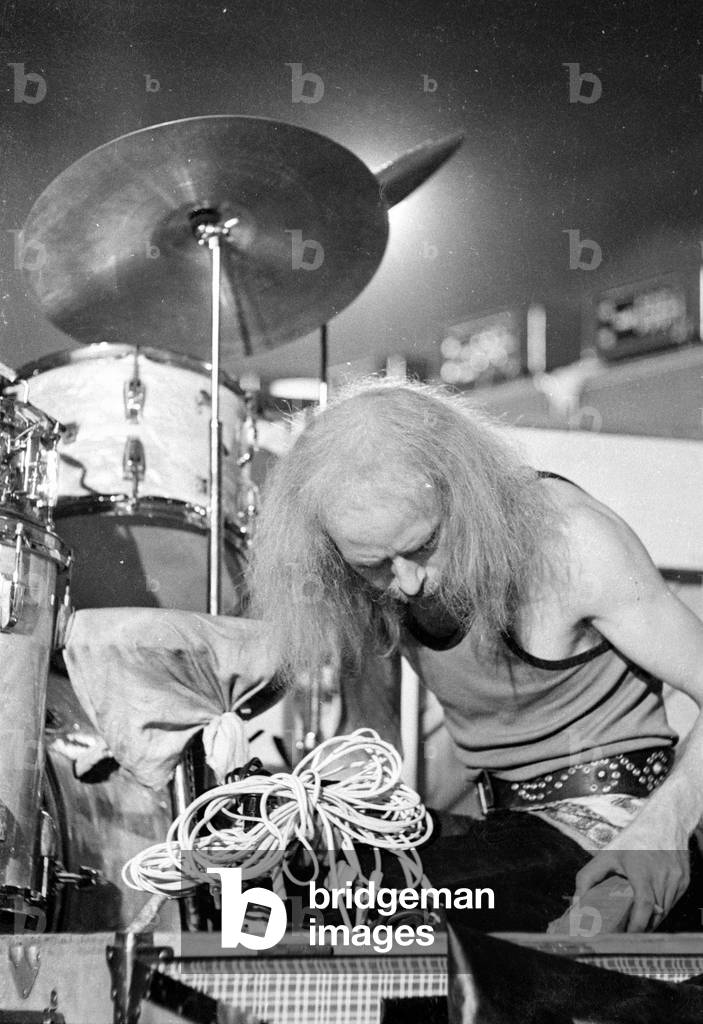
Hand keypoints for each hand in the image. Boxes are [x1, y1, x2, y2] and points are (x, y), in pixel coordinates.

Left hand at [573, 816, 689, 931]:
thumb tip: (577, 903)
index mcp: (642, 870)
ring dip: (652, 919)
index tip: (627, 935)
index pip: (643, 905)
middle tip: (627, 932)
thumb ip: (588, 878)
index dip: (636, 924)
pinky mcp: (684, 881)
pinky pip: (672, 903)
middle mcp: (662, 876)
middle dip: (642, 926)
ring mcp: (676, 879)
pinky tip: (651, 904)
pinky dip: (661, 908)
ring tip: (637, 920)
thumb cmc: (633, 839)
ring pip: (664, 911)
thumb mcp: (607, 855)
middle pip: (654, 914)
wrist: (664, 821)